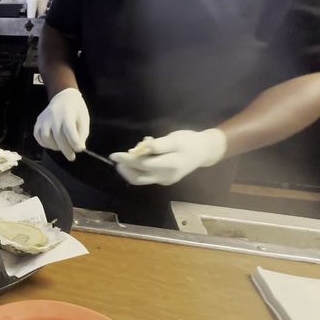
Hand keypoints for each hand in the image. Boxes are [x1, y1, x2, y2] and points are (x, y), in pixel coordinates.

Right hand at [33, 88, 89, 160]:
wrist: (64, 97)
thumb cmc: (76, 110)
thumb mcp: (84, 119)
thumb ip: (82, 134)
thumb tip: (79, 148)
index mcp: (67, 114)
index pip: (70, 132)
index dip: (74, 143)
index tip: (79, 150)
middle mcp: (54, 117)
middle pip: (58, 137)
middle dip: (66, 150)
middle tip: (72, 157)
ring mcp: (44, 120)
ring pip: (47, 139)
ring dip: (55, 147)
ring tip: (63, 148)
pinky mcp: (38, 123)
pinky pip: (38, 137)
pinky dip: (45, 144)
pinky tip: (53, 144)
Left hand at [109, 129, 227, 185]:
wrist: (204, 151)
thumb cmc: (189, 141)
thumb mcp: (175, 139)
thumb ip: (158, 145)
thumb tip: (141, 148)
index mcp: (170, 165)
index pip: (143, 165)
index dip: (127, 160)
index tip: (114, 155)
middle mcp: (166, 176)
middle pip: (139, 177)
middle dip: (125, 167)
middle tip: (116, 157)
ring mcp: (165, 180)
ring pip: (141, 179)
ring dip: (130, 169)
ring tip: (128, 155)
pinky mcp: (164, 180)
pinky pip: (147, 176)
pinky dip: (139, 168)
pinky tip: (140, 157)